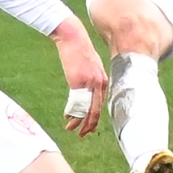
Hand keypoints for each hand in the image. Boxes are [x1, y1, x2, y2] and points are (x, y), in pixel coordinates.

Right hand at [51, 17, 105, 135]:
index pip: (101, 103)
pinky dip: (72, 111)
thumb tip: (86, 92)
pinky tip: (68, 118)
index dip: (95, 117)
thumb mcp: (91, 66)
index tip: (91, 126)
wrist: (73, 38)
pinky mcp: (78, 81)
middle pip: (96, 109)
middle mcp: (99, 83)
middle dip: (90, 124)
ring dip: (79, 121)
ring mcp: (89, 83)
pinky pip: (76, 101)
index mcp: (103, 80)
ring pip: (86, 108)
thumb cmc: (80, 50)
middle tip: (84, 134)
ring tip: (72, 130)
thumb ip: (92, 79)